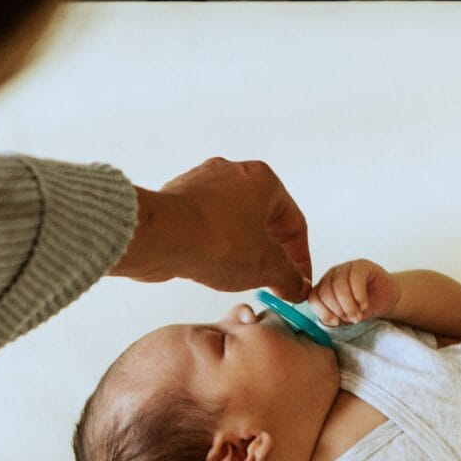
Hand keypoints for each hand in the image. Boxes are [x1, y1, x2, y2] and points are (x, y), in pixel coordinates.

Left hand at [112, 158, 312, 301]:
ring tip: (240, 276)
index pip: (293, 223)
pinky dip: (213, 244)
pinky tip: (211, 265)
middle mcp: (232, 174)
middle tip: (271, 280)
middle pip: (263, 220)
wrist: (160, 236)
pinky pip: (205, 224)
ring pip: (232, 221)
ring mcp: (201, 184)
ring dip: (241, 249)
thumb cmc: (215, 240)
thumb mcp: (266, 266)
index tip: (296, 281)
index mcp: (262, 180)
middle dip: (269, 253)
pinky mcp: (177, 200)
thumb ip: (289, 278)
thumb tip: (296, 286)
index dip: (300, 258)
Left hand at [308, 259, 399, 325]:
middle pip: (325, 291)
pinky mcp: (361, 265)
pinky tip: (364, 304)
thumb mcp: (345, 317)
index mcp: (323, 287)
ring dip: (349, 305)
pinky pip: (355, 278)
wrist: (386, 298)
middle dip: (338, 309)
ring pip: (339, 285)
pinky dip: (359, 295)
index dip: (323, 312)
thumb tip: (328, 321)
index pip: (313, 297)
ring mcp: (345, 268)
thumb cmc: (362, 308)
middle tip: (352, 319)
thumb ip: (334, 317)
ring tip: (359, 315)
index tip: (336, 322)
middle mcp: (331, 275)